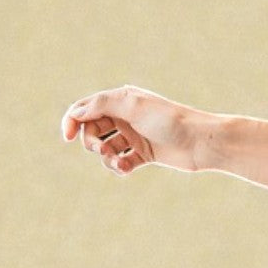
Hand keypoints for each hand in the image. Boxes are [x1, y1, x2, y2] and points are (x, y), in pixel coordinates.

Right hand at [60, 83, 203, 175]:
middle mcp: (125, 116)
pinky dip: (118, 166)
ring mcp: (134, 136)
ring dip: (107, 158)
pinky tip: (126, 168)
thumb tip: (76, 112)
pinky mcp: (143, 154)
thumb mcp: (133, 106)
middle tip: (102, 150)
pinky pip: (120, 162)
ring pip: (105, 149)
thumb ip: (101, 105)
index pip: (85, 108)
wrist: (200, 142)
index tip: (66, 137)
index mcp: (121, 99)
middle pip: (92, 131)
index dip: (72, 121)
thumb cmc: (169, 120)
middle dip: (92, 143)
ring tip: (120, 162)